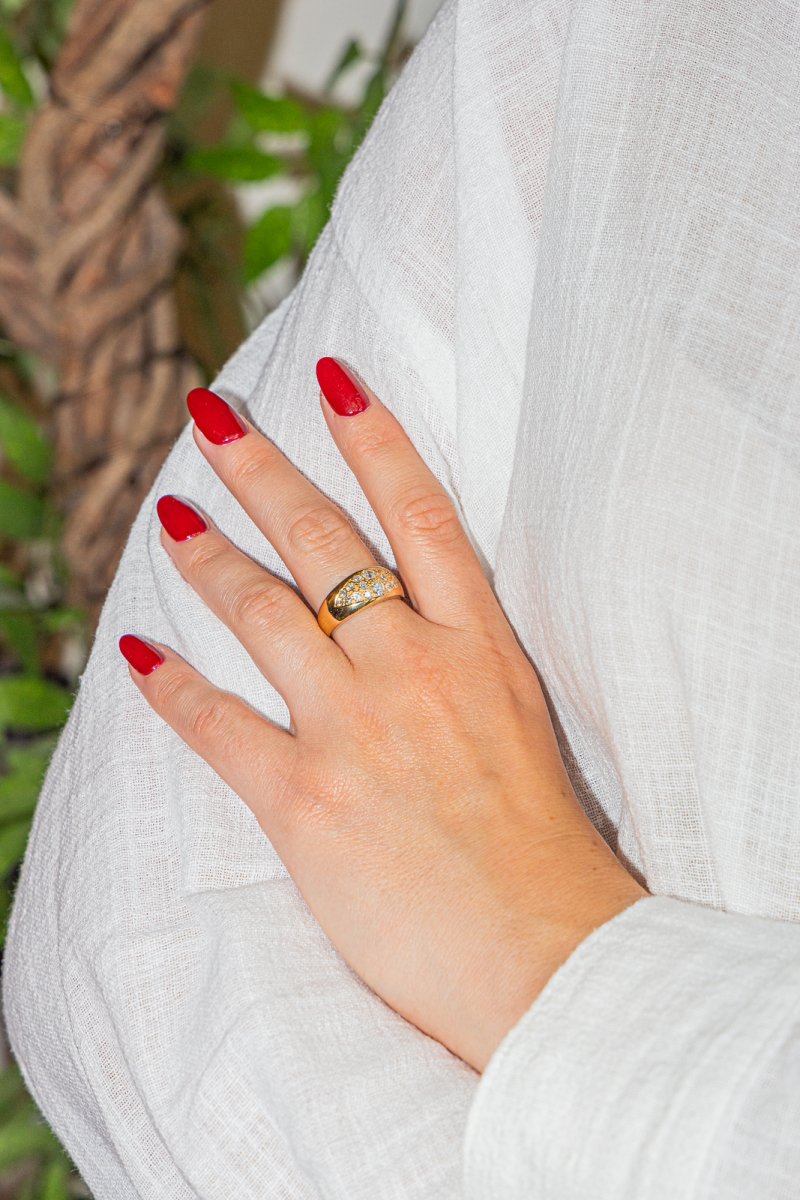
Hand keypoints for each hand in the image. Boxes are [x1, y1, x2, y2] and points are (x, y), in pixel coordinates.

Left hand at [119, 358, 646, 1072]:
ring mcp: (354, 727)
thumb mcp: (522, 728)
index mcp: (476, 648)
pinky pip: (220, 725)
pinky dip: (173, 686)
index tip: (333, 382)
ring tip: (171, 514)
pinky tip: (142, 652)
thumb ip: (465, 670)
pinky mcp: (304, 799)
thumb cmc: (544, 852)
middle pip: (324, 542)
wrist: (546, 952)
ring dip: (209, 556)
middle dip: (261, 470)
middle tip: (212, 420)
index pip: (419, 514)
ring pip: (264, 613)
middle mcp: (412, 667)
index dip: (374, 439)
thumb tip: (415, 637)